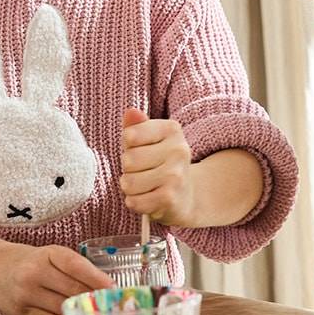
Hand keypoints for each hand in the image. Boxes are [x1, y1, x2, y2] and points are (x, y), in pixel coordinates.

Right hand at [0, 243, 112, 314]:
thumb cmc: (30, 262)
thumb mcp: (50, 256)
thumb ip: (73, 269)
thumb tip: (104, 289)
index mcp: (48, 254)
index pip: (76, 265)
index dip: (97, 278)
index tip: (113, 289)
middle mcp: (35, 272)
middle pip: (72, 289)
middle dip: (93, 299)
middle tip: (111, 307)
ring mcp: (25, 294)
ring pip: (61, 306)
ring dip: (81, 312)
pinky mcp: (19, 312)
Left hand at [119, 108, 196, 226]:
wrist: (186, 196)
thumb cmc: (159, 164)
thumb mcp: (147, 141)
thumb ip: (136, 126)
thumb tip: (131, 112)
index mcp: (172, 129)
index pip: (129, 135)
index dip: (128, 147)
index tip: (142, 151)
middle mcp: (179, 150)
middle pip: (128, 160)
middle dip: (128, 170)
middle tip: (144, 172)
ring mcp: (176, 175)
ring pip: (129, 182)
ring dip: (131, 188)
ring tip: (146, 186)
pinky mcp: (170, 198)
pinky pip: (135, 201)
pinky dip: (135, 203)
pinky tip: (148, 199)